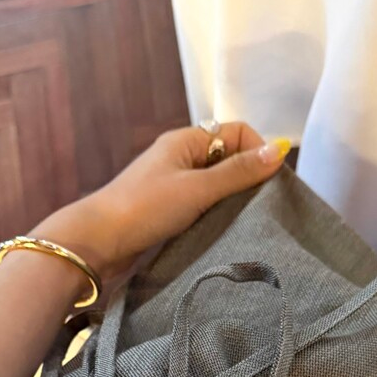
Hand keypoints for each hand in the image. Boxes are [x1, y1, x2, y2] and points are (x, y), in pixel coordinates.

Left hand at [32, 123, 290, 278]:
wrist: (97, 243)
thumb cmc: (145, 209)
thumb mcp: (197, 188)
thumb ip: (238, 172)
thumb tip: (279, 150)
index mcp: (185, 141)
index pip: (237, 133)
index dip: (257, 152)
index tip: (269, 183)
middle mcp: (180, 159)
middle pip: (228, 160)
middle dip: (247, 179)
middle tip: (262, 207)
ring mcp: (172, 186)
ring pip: (216, 187)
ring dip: (231, 201)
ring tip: (245, 222)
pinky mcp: (167, 213)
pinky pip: (202, 207)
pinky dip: (215, 216)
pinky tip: (223, 232)